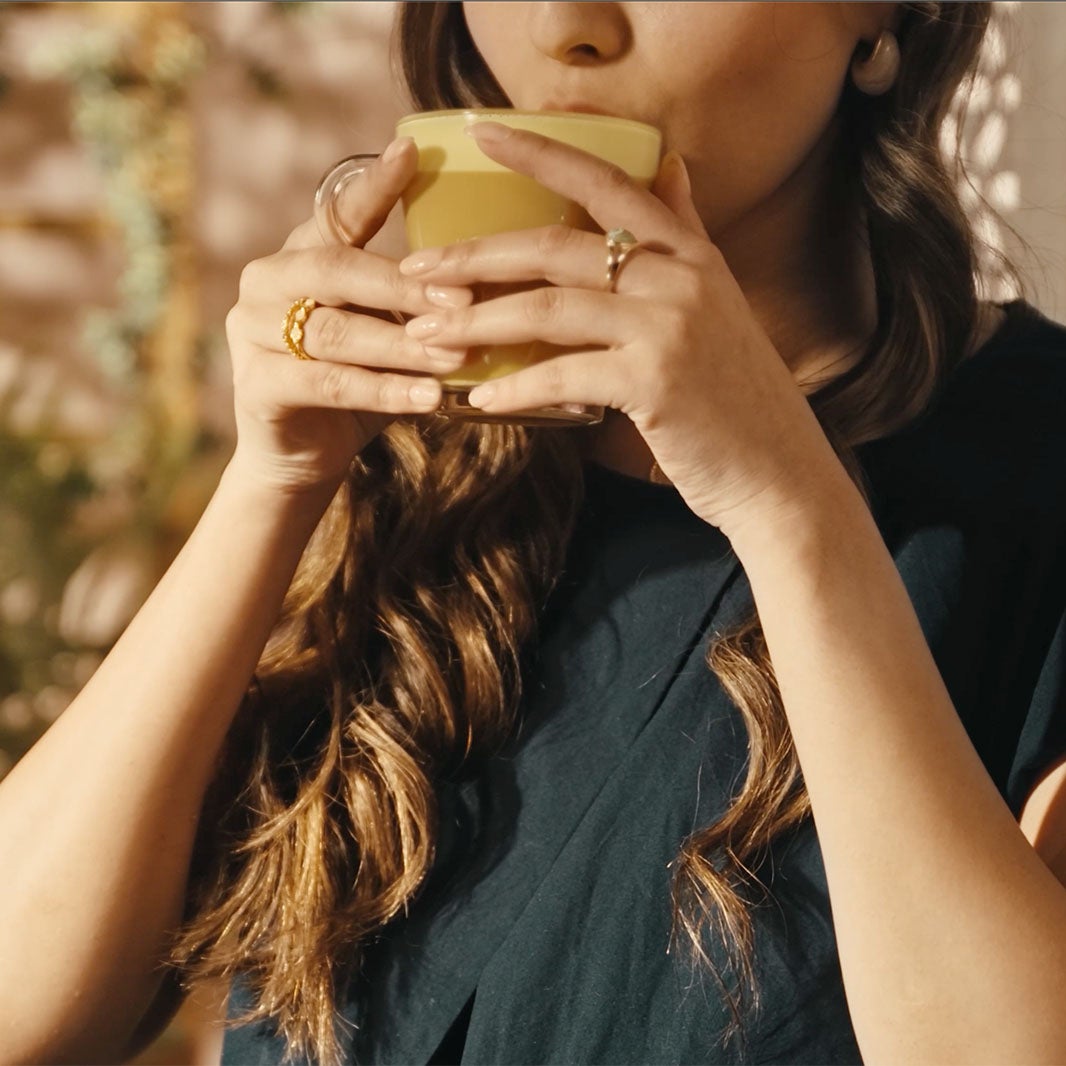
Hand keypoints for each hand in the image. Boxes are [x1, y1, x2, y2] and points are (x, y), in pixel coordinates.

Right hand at [223, 138, 472, 497]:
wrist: (302, 460)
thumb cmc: (357, 387)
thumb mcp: (388, 335)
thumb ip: (414, 303)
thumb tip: (492, 277)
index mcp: (299, 258)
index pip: (336, 213)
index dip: (372, 185)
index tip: (412, 151)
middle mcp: (266, 283)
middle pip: (336, 268)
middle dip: (404, 285)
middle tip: (463, 299)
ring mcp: (252, 334)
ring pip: (336, 331)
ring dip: (403, 345)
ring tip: (457, 358)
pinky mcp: (257, 387)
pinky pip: (328, 383)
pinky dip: (383, 390)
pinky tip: (428, 399)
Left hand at [397, 123, 844, 539]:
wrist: (779, 471)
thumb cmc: (734, 395)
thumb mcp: (717, 300)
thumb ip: (686, 234)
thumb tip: (670, 169)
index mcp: (688, 253)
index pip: (607, 180)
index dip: (540, 154)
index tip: (483, 133)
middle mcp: (680, 277)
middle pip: (556, 246)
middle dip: (476, 256)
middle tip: (417, 269)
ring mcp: (669, 327)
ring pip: (549, 309)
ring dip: (478, 321)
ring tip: (428, 333)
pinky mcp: (657, 382)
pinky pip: (564, 376)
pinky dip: (516, 388)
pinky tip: (479, 399)